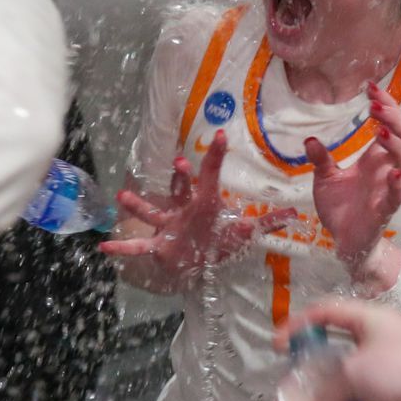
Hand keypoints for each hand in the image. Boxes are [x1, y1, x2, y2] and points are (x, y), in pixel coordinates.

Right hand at [99, 130, 296, 281]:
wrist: (197, 264)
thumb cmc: (217, 243)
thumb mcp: (243, 233)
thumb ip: (266, 223)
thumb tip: (295, 216)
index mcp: (204, 203)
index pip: (211, 175)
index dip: (216, 156)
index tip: (220, 135)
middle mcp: (184, 209)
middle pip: (181, 189)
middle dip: (180, 178)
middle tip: (179, 163)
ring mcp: (169, 226)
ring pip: (153, 212)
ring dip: (140, 205)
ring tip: (123, 196)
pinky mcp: (159, 246)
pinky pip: (139, 245)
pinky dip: (123, 247)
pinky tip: (105, 247)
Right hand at [275, 300, 400, 400]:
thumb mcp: (353, 374)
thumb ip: (324, 395)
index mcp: (371, 320)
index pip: (328, 312)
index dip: (299, 324)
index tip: (278, 346)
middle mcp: (383, 342)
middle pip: (339, 355)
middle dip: (315, 377)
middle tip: (295, 394)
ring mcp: (395, 372)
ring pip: (353, 387)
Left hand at [305, 82, 400, 288]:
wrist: (343, 242)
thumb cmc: (340, 208)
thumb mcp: (325, 179)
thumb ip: (321, 160)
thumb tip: (309, 139)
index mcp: (375, 159)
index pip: (390, 126)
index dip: (386, 106)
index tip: (371, 87)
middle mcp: (387, 170)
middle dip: (394, 119)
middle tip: (374, 105)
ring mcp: (388, 190)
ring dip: (396, 145)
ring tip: (378, 130)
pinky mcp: (384, 211)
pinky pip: (396, 197)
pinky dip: (396, 184)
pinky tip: (392, 171)